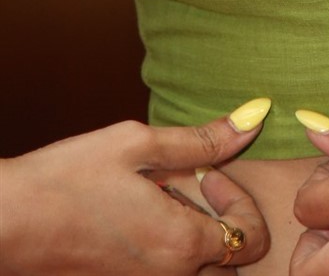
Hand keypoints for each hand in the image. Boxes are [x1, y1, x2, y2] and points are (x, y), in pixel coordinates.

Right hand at [0, 103, 271, 274]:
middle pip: (230, 262)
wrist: (7, 222)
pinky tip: (141, 212)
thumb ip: (201, 138)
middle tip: (192, 183)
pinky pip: (167, 272)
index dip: (239, 198)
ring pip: (199, 271)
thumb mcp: (138, 144)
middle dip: (226, 220)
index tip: (206, 170)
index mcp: (180, 245)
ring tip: (165, 196)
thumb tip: (253, 119)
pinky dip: (170, 246)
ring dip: (199, 235)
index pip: (250, 238)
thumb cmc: (67, 179)